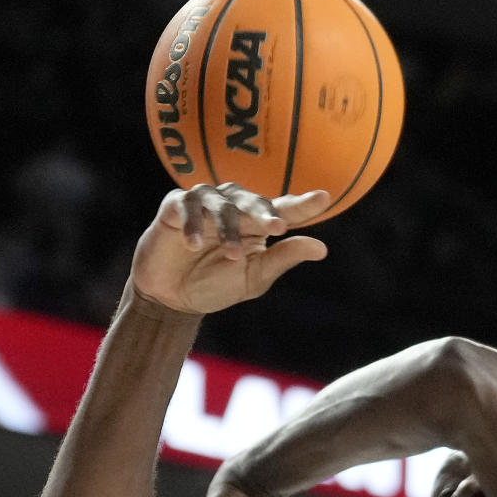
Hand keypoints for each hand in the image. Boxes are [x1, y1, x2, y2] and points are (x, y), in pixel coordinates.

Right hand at [131, 184, 328, 315]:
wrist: (172, 298)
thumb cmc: (215, 286)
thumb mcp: (253, 277)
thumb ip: (283, 259)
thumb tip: (322, 248)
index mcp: (256, 223)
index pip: (283, 209)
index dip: (303, 204)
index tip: (324, 198)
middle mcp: (233, 207)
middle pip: (253, 201)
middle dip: (265, 212)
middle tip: (278, 226)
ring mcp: (204, 203)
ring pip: (221, 204)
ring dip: (228, 228)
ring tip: (232, 255)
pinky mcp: (175, 205)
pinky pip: (187, 205)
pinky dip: (192, 223)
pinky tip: (194, 245)